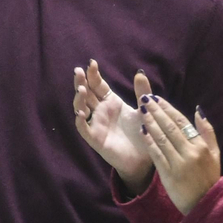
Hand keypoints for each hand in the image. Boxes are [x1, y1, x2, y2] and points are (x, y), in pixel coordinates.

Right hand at [73, 60, 154, 194]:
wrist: (144, 159)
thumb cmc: (143, 134)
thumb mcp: (144, 110)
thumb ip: (142, 93)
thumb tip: (140, 72)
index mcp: (111, 103)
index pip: (98, 85)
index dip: (93, 75)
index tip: (92, 63)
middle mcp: (101, 112)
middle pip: (86, 94)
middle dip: (81, 82)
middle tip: (78, 71)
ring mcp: (96, 124)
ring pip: (81, 109)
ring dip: (79, 99)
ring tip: (81, 90)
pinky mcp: (95, 139)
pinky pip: (84, 129)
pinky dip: (80, 121)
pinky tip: (80, 113)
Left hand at [137, 94, 220, 214]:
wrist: (205, 204)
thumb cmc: (209, 177)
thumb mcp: (215, 153)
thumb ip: (207, 131)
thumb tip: (198, 110)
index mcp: (201, 146)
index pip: (181, 122)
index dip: (167, 108)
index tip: (156, 98)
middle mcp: (190, 153)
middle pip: (169, 127)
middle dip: (155, 111)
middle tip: (144, 99)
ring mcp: (178, 164)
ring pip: (161, 138)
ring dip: (150, 123)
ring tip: (141, 111)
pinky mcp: (168, 175)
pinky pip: (156, 155)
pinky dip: (149, 142)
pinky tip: (142, 131)